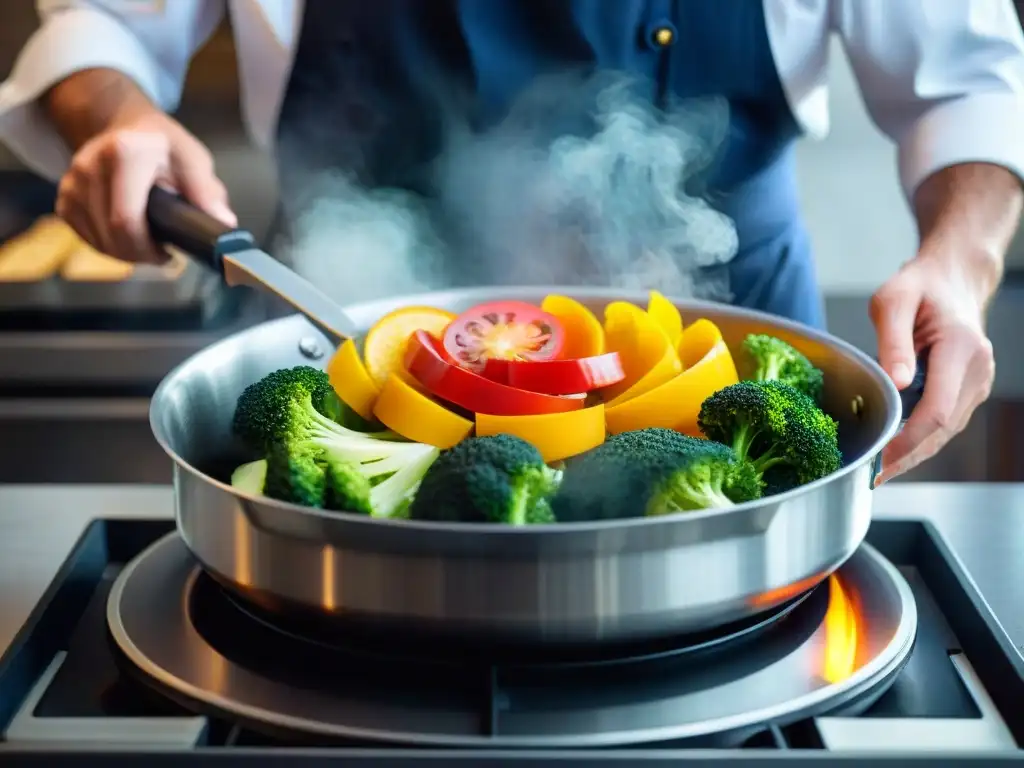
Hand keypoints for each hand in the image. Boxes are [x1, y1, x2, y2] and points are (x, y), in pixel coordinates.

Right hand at [55, 110, 235, 263]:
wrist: (126, 127)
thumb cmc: (164, 146)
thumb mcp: (193, 158)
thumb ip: (206, 191)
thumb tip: (223, 224)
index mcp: (125, 153)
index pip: (127, 220)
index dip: (149, 249)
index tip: (169, 253)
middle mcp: (90, 165)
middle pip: (112, 235)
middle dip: (141, 255)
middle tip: (162, 254)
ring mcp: (72, 182)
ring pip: (99, 241)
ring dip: (126, 253)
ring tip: (148, 242)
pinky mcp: (64, 197)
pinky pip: (87, 238)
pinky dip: (109, 246)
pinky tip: (127, 236)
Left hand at [869, 251, 994, 483]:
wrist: (951, 280)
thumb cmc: (919, 288)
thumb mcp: (893, 302)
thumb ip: (893, 342)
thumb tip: (897, 383)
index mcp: (961, 348)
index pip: (938, 409)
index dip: (909, 440)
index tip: (881, 458)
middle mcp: (977, 369)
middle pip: (943, 428)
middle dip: (908, 455)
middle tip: (872, 476)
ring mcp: (978, 382)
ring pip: (947, 430)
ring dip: (915, 452)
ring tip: (879, 470)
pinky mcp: (970, 389)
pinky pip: (946, 421)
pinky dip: (922, 438)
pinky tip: (895, 450)